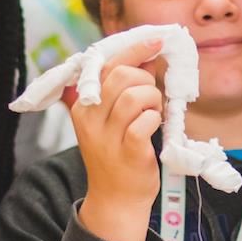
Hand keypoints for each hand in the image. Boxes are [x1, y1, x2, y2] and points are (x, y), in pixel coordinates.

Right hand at [75, 39, 164, 240]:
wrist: (116, 200)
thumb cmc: (117, 156)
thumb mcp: (111, 120)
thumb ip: (123, 90)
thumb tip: (149, 58)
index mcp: (84, 105)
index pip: (106, 65)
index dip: (135, 49)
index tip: (157, 40)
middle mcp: (90, 119)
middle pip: (121, 76)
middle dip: (145, 79)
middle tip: (152, 97)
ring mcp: (107, 137)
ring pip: (135, 96)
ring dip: (153, 100)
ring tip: (153, 114)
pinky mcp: (127, 153)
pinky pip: (145, 122)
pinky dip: (155, 120)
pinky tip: (154, 128)